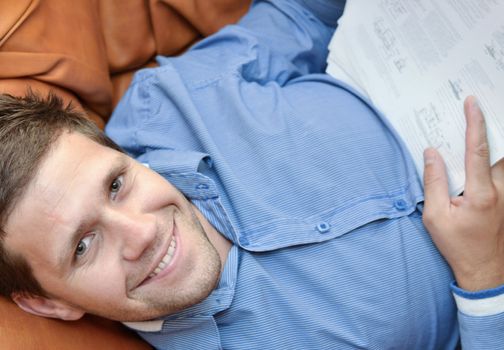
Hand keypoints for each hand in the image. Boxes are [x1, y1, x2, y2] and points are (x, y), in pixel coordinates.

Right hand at [423, 96, 503, 290]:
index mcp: (481, 193)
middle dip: (489, 127)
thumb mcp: (435, 216)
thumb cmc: (457, 245)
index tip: (472, 103)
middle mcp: (502, 190)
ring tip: (483, 127)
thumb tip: (431, 153)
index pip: (477, 150)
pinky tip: (486, 156)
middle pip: (497, 150)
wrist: (485, 272)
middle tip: (478, 108)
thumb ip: (434, 181)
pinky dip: (496, 160)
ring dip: (495, 143)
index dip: (475, 124)